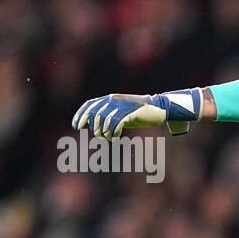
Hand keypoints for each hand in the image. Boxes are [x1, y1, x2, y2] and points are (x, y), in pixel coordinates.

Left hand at [72, 89, 202, 137]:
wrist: (162, 108)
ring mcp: (123, 106)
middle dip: (91, 126)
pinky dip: (113, 133)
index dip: (81, 115)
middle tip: (95, 135)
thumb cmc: (143, 113)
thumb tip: (97, 128)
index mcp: (111, 99)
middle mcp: (115, 100)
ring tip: (108, 138)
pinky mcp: (131, 113)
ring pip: (104, 120)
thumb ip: (111, 117)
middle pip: (95, 113)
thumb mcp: (125, 113)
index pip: (90, 105)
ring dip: (104, 132)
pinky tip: (116, 138)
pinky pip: (116, 123)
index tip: (76, 126)